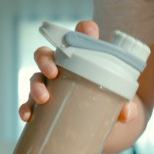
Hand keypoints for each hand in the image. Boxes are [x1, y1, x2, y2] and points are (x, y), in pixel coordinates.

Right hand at [17, 20, 136, 122]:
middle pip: (46, 53)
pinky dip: (26, 108)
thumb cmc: (110, 102)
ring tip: (43, 98)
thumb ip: (127, 107)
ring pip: (35, 77)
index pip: (81, 36)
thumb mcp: (120, 103)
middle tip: (53, 73)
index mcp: (83, 58)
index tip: (89, 31)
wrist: (102, 124)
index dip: (84, 29)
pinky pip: (28, 103)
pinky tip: (27, 116)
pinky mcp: (43, 105)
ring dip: (35, 85)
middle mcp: (62, 67)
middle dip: (45, 60)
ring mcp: (50, 85)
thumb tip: (126, 114)